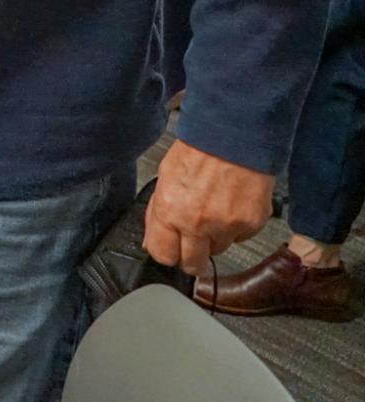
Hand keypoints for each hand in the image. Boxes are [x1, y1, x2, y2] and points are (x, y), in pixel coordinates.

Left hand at [144, 139, 275, 275]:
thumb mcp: (164, 179)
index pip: (163, 255)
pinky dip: (235, 228)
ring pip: (218, 250)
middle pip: (193, 264)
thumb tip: (151, 240)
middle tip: (192, 240)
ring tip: (214, 211)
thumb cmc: (198, 151)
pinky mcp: (251, 225)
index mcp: (170, 211)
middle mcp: (197, 224)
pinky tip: (231, 205)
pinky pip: (239, 238)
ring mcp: (226, 227)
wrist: (235, 137)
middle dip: (191, 257)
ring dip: (214, 238)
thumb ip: (158, 213)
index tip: (170, 248)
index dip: (166, 252)